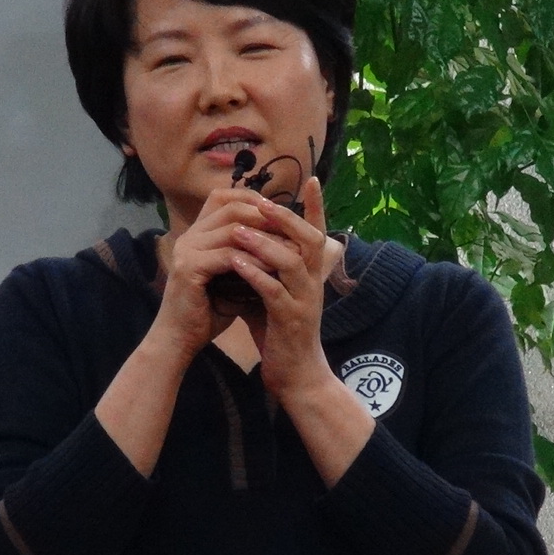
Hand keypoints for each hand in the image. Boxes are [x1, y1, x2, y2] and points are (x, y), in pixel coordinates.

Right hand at [149, 188, 280, 360]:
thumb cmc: (209, 311)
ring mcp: (187, 249)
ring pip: (233, 229)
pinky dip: (254, 260)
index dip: (254, 200)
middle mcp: (190, 235)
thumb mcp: (234, 277)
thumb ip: (249, 256)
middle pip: (231, 207)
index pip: (225, 198)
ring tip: (290, 248)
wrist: (180, 339)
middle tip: (293, 228)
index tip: (283, 212)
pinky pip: (228, 256)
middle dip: (265, 215)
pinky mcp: (188, 268)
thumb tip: (286, 242)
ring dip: (265, 237)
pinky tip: (273, 268)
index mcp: (198, 233)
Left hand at [227, 176, 337, 403]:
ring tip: (239, 231)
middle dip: (285, 218)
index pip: (317, 233)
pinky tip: (236, 264)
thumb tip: (241, 243)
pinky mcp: (291, 320)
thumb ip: (265, 268)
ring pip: (291, 262)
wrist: (296, 375)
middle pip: (309, 239)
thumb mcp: (274, 293)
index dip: (317, 207)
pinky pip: (274, 292)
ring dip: (264, 244)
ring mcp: (304, 301)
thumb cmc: (281, 331)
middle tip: (261, 202)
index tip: (313, 179)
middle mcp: (313, 283)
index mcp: (311, 274)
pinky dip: (255, 275)